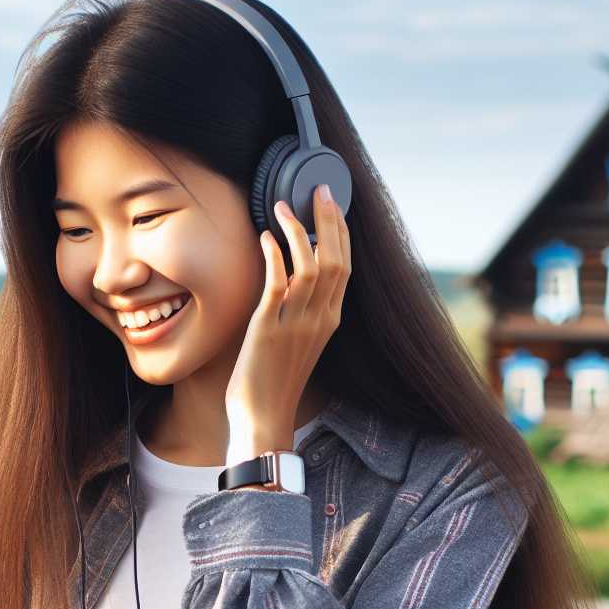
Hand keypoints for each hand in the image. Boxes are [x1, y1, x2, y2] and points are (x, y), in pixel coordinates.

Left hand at [224, 183, 350, 449]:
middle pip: (335, 260)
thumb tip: (291, 278)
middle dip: (329, 220)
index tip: (332, 204)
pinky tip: (266, 236)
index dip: (340, 232)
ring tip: (283, 206)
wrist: (264, 418)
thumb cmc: (274, 381)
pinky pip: (277, 285)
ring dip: (297, 231)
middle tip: (319, 190)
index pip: (345, 267)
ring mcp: (297, 324)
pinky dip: (274, 257)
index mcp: (330, 321)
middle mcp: (320, 319)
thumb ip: (301, 311)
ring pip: (310, 267)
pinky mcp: (269, 330)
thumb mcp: (298, 341)